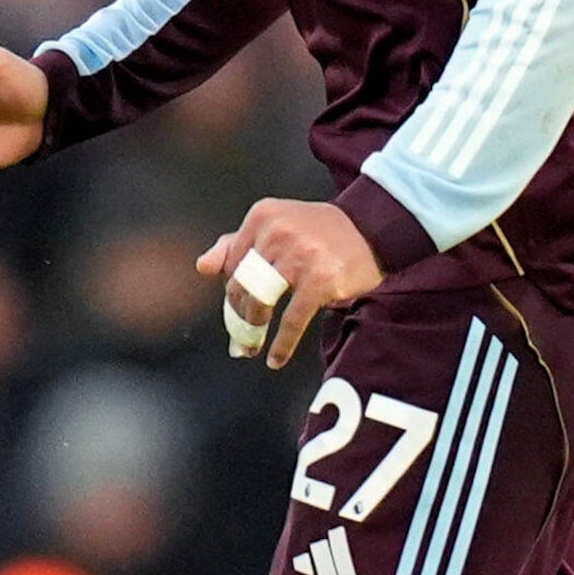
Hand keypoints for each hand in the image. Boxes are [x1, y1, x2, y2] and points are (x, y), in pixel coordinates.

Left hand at [197, 199, 382, 367]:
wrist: (371, 228)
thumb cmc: (320, 231)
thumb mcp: (277, 225)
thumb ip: (237, 244)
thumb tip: (202, 267)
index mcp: (262, 216)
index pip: (231, 262)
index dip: (232, 289)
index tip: (237, 307)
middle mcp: (277, 233)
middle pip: (241, 285)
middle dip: (238, 315)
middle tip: (239, 335)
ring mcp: (299, 257)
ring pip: (260, 303)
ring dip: (253, 331)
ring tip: (251, 346)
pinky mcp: (319, 282)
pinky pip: (292, 320)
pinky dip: (282, 344)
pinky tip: (276, 358)